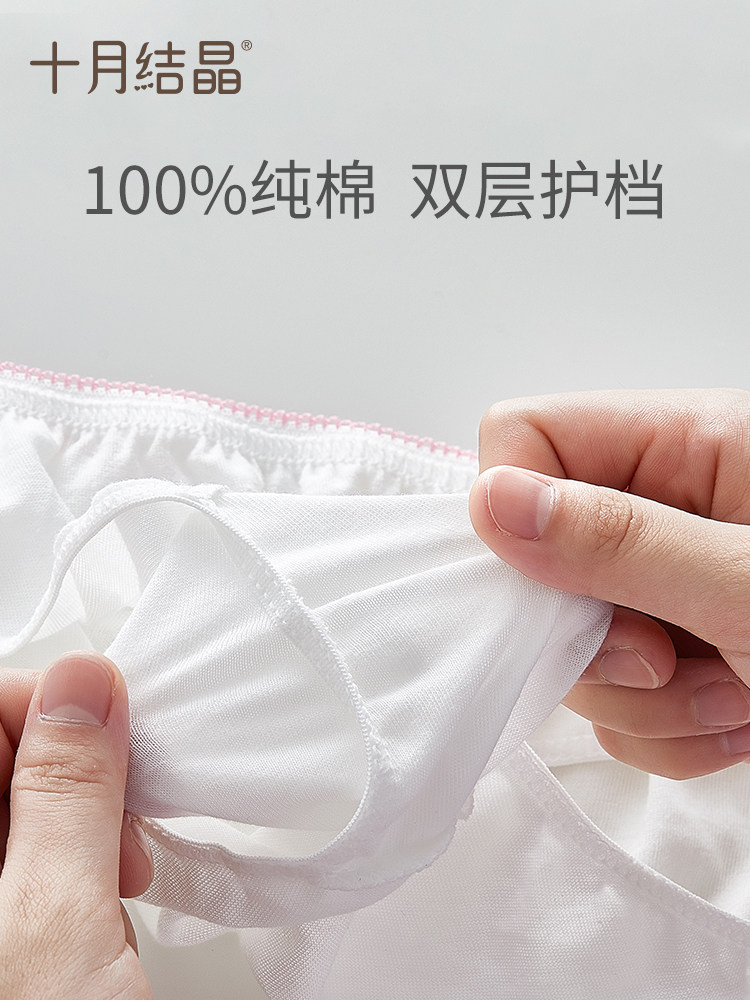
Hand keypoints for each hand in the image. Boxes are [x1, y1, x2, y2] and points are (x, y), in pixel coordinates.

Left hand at [0, 652, 153, 998]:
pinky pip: (44, 839)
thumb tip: (82, 684)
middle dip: (68, 764)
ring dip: (86, 809)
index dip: (33, 704)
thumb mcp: (56, 924)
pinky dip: (88, 845)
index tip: (98, 723)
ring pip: (26, 795)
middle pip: (0, 755)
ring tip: (116, 864)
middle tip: (111, 815)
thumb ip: (67, 793)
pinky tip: (109, 882)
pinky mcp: (11, 919)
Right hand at [468, 389, 749, 779]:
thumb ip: (621, 540)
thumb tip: (494, 502)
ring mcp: (670, 583)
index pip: (524, 438)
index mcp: (686, 443)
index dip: (515, 513)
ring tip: (736, 693)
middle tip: (666, 657)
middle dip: (594, 635)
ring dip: (646, 699)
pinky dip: (670, 733)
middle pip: (538, 558)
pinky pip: (618, 702)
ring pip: (575, 644)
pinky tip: (740, 719)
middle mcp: (667, 507)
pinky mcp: (680, 650)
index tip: (565, 589)